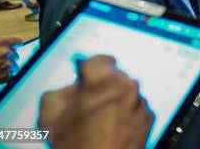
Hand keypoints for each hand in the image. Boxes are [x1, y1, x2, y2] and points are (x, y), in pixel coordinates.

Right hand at [39, 55, 153, 148]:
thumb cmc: (78, 147)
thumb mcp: (50, 117)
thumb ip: (58, 92)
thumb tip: (71, 88)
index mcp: (103, 82)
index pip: (100, 60)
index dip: (91, 68)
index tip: (88, 75)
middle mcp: (126, 88)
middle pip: (114, 77)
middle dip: (103, 87)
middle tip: (90, 104)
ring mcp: (139, 103)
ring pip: (127, 92)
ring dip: (116, 100)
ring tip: (102, 121)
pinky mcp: (148, 117)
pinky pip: (136, 107)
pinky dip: (128, 113)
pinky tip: (114, 128)